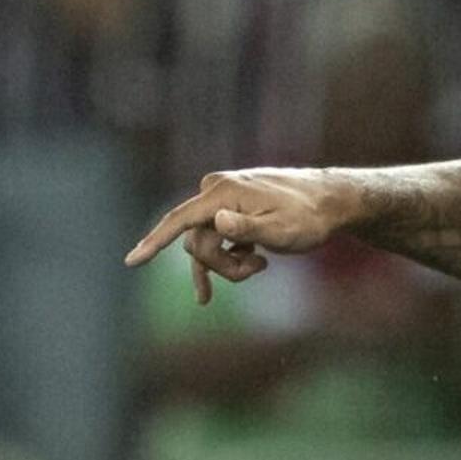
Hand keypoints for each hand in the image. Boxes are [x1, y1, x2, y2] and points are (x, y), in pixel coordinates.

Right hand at [125, 168, 351, 302]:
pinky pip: (214, 238)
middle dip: (220, 265)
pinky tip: (253, 262)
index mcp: (222, 193)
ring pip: (205, 243)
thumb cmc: (307, 218)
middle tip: (256, 271)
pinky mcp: (229, 206)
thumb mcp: (281, 230)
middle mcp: (216, 189)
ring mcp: (221, 197)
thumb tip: (217, 222)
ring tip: (260, 266)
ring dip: (228, 262)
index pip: (179, 221)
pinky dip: (229, 256)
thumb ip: (247, 228)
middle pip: (196, 242)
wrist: (329, 201)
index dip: (154, 242)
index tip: (131, 261)